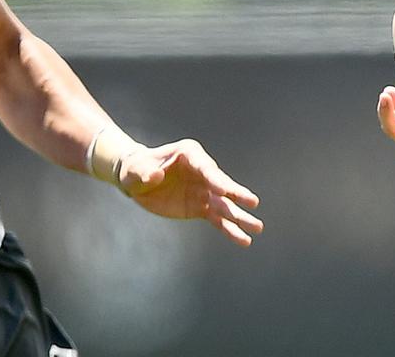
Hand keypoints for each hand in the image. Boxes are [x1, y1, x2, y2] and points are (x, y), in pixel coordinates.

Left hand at [117, 140, 263, 246]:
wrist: (137, 179)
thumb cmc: (137, 168)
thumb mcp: (136, 168)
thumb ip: (145, 172)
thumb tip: (155, 177)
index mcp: (190, 155)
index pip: (206, 168)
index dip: (216, 179)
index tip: (225, 190)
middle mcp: (203, 172)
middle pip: (222, 185)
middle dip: (237, 194)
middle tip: (252, 202)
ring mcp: (204, 191)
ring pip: (225, 205)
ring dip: (240, 217)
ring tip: (257, 227)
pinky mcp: (200, 207)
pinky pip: (218, 220)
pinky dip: (230, 230)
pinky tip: (244, 240)